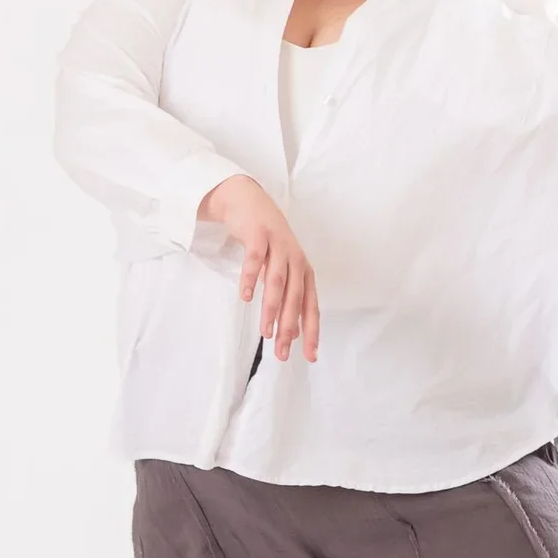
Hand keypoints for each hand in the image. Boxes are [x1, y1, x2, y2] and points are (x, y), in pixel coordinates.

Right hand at [199, 175, 319, 360]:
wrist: (247, 201)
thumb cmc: (266, 242)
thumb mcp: (280, 270)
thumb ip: (286, 297)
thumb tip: (293, 332)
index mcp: (304, 272)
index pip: (311, 307)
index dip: (312, 332)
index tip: (310, 357)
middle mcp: (296, 260)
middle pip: (296, 298)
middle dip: (290, 327)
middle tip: (281, 352)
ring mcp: (279, 246)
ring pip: (278, 282)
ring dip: (273, 309)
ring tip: (266, 332)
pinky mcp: (260, 234)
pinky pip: (255, 260)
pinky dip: (251, 278)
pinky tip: (245, 297)